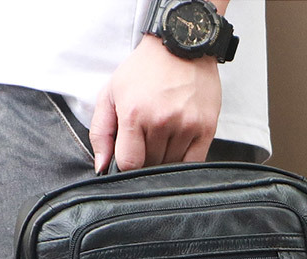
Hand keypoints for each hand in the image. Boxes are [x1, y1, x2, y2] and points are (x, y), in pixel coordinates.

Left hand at [89, 34, 221, 171]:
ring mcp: (186, 125)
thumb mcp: (111, 93)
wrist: (181, 43)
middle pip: (151, 166)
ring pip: (171, 165)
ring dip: (165, 159)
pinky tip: (178, 144)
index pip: (129, 164)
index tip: (129, 156)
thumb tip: (102, 167)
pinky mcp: (206, 128)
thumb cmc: (145, 69)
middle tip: (147, 138)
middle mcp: (161, 121)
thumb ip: (101, 133)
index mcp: (134, 114)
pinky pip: (193, 163)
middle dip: (146, 158)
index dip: (127, 166)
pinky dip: (184, 161)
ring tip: (164, 134)